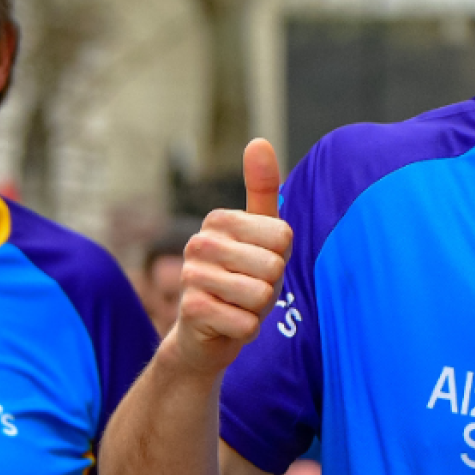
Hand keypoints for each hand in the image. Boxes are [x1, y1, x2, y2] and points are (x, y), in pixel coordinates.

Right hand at [170, 140, 292, 377]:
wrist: (206, 333)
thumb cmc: (242, 279)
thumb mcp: (260, 235)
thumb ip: (262, 190)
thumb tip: (258, 141)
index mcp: (219, 220)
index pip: (282, 236)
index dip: (281, 257)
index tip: (259, 264)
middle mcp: (200, 242)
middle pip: (274, 266)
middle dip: (271, 287)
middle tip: (250, 290)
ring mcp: (191, 276)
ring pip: (261, 295)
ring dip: (258, 310)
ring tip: (238, 306)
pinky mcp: (191, 310)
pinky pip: (247, 323)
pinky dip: (247, 330)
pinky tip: (229, 324)